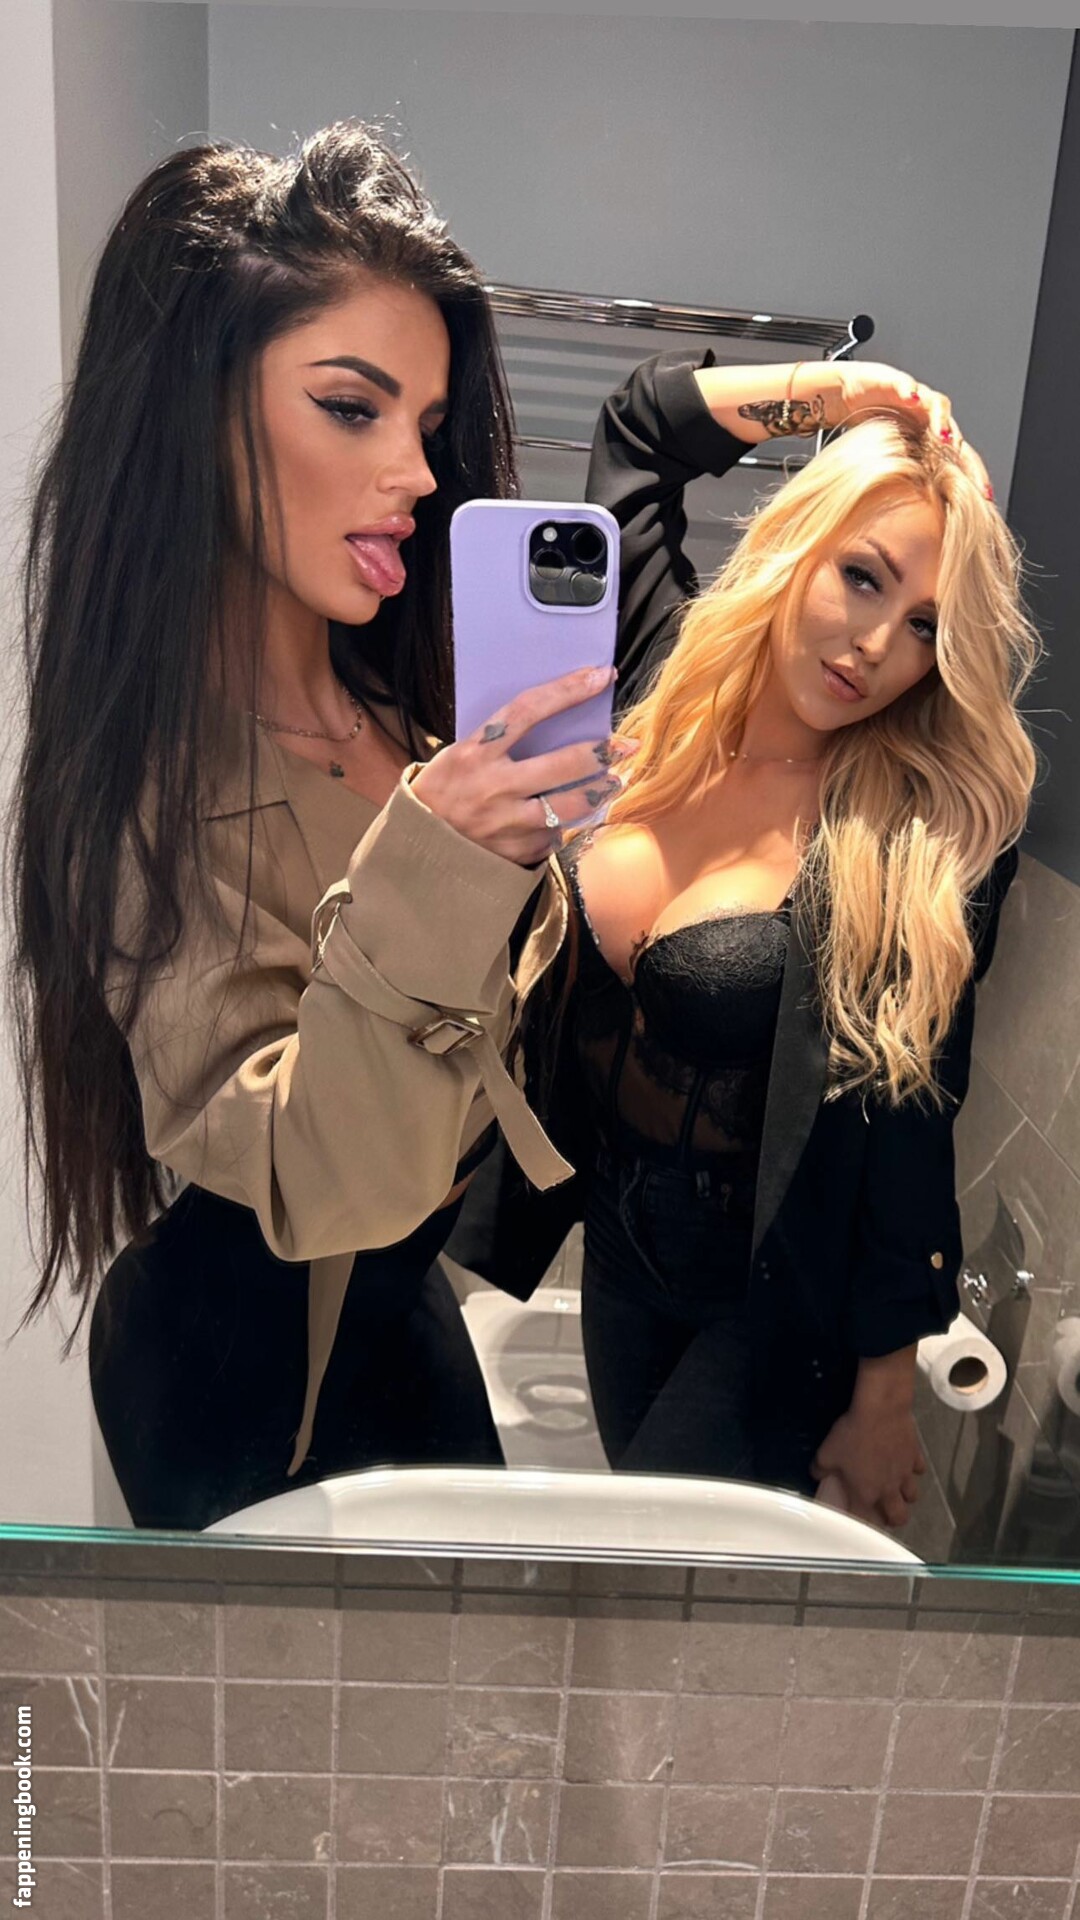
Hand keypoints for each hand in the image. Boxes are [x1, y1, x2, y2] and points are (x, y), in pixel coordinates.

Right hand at [412, 665, 633, 865]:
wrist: (418, 846)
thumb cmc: (443, 790)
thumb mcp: (460, 755)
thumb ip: (500, 742)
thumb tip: (554, 720)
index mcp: (475, 752)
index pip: (528, 710)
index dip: (567, 691)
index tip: (599, 676)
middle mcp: (492, 787)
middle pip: (562, 764)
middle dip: (602, 752)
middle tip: (628, 746)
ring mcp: (506, 823)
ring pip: (569, 807)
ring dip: (599, 792)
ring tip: (615, 782)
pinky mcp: (515, 852)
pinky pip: (553, 835)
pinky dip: (563, 825)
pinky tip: (569, 819)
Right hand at [697, 360, 992, 499]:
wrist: (835, 397)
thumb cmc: (860, 431)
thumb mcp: (880, 470)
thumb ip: (897, 489)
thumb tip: (905, 528)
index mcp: (929, 443)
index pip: (958, 462)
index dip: (972, 479)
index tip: (984, 500)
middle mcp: (926, 421)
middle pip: (956, 437)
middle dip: (965, 456)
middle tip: (974, 476)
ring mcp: (913, 400)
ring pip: (937, 408)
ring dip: (941, 421)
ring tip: (944, 434)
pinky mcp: (895, 382)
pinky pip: (905, 385)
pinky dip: (909, 391)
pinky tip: (912, 398)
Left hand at [810, 1350, 926, 1529]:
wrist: (881, 1411)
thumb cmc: (852, 1435)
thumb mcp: (826, 1453)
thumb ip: (820, 1469)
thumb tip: (817, 1473)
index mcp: (866, 1493)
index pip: (866, 1520)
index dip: (862, 1523)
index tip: (857, 1518)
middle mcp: (889, 1488)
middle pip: (899, 1516)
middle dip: (893, 1518)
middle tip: (885, 1510)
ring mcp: (905, 1473)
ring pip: (912, 1495)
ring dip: (905, 1495)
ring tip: (896, 1487)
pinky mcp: (916, 1455)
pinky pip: (918, 1469)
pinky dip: (913, 1469)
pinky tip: (905, 1461)